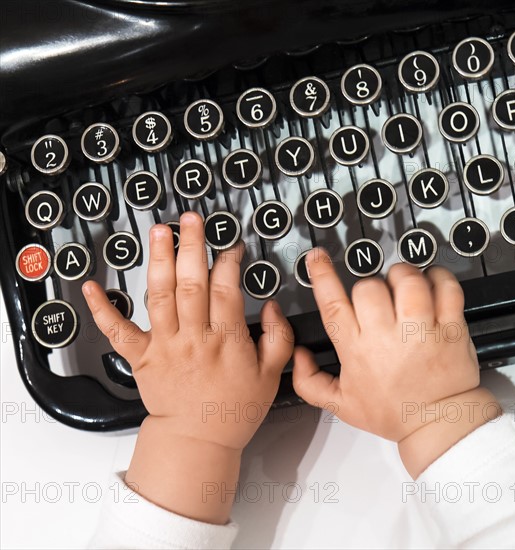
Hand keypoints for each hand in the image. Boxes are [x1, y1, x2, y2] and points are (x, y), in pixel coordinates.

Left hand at [82, 211, 292, 521]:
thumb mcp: (271, 376)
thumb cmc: (234, 409)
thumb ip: (278, 338)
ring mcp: (164, 346)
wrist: (198, 441)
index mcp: (226, 341)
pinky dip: (102, 309)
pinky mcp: (141, 357)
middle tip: (191, 219)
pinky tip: (92, 287)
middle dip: (192, 247)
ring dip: (158, 261)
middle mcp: (193, 338)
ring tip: (158, 232)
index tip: (231, 245)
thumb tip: (272, 305)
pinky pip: (118, 331)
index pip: (226, 290)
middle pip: (191, 284)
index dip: (228, 262)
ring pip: (160, 296)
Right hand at [292, 249, 499, 476]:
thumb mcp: (341, 404)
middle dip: (370, 285)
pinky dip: (438, 277)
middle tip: (379, 297)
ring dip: (402, 276)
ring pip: (407, 281)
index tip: (317, 258)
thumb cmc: (392, 412)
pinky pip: (446, 288)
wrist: (438, 424)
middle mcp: (387, 336)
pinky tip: (431, 283)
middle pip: (369, 287)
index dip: (322, 275)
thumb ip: (309, 382)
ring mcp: (421, 330)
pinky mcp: (450, 327)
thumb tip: (299, 354)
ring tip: (403, 287)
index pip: (333, 304)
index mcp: (357, 349)